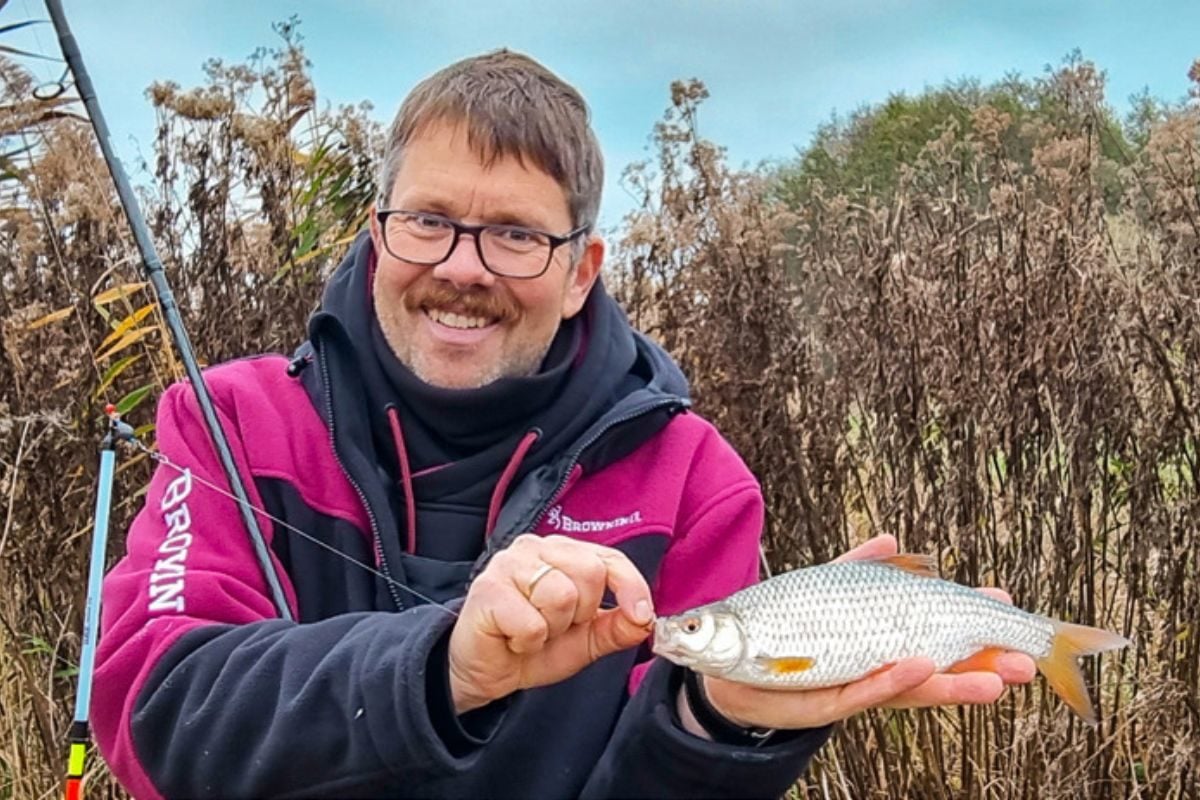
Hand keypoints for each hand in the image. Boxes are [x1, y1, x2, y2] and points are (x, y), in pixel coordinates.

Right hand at [448, 534, 653, 713]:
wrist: (485, 671)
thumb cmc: (532, 645)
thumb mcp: (586, 640)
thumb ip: (617, 627)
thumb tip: (646, 619)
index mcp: (563, 553)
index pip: (609, 559)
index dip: (631, 586)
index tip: (641, 614)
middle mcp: (536, 548)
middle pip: (589, 572)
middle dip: (581, 613)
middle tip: (555, 627)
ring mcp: (508, 564)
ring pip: (561, 595)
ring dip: (552, 629)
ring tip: (532, 632)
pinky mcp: (488, 589)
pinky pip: (532, 622)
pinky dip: (527, 641)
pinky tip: (512, 638)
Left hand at [696, 534, 1036, 730]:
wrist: (732, 664)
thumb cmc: (784, 629)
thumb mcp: (823, 587)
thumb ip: (857, 567)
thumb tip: (892, 539)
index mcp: (886, 641)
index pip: (942, 633)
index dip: (979, 629)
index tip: (1014, 607)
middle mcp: (880, 668)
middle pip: (943, 667)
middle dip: (987, 664)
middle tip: (1030, 660)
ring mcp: (858, 685)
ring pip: (917, 687)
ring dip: (958, 683)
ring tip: (1000, 679)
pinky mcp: (828, 699)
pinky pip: (867, 691)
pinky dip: (895, 679)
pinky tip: (923, 665)